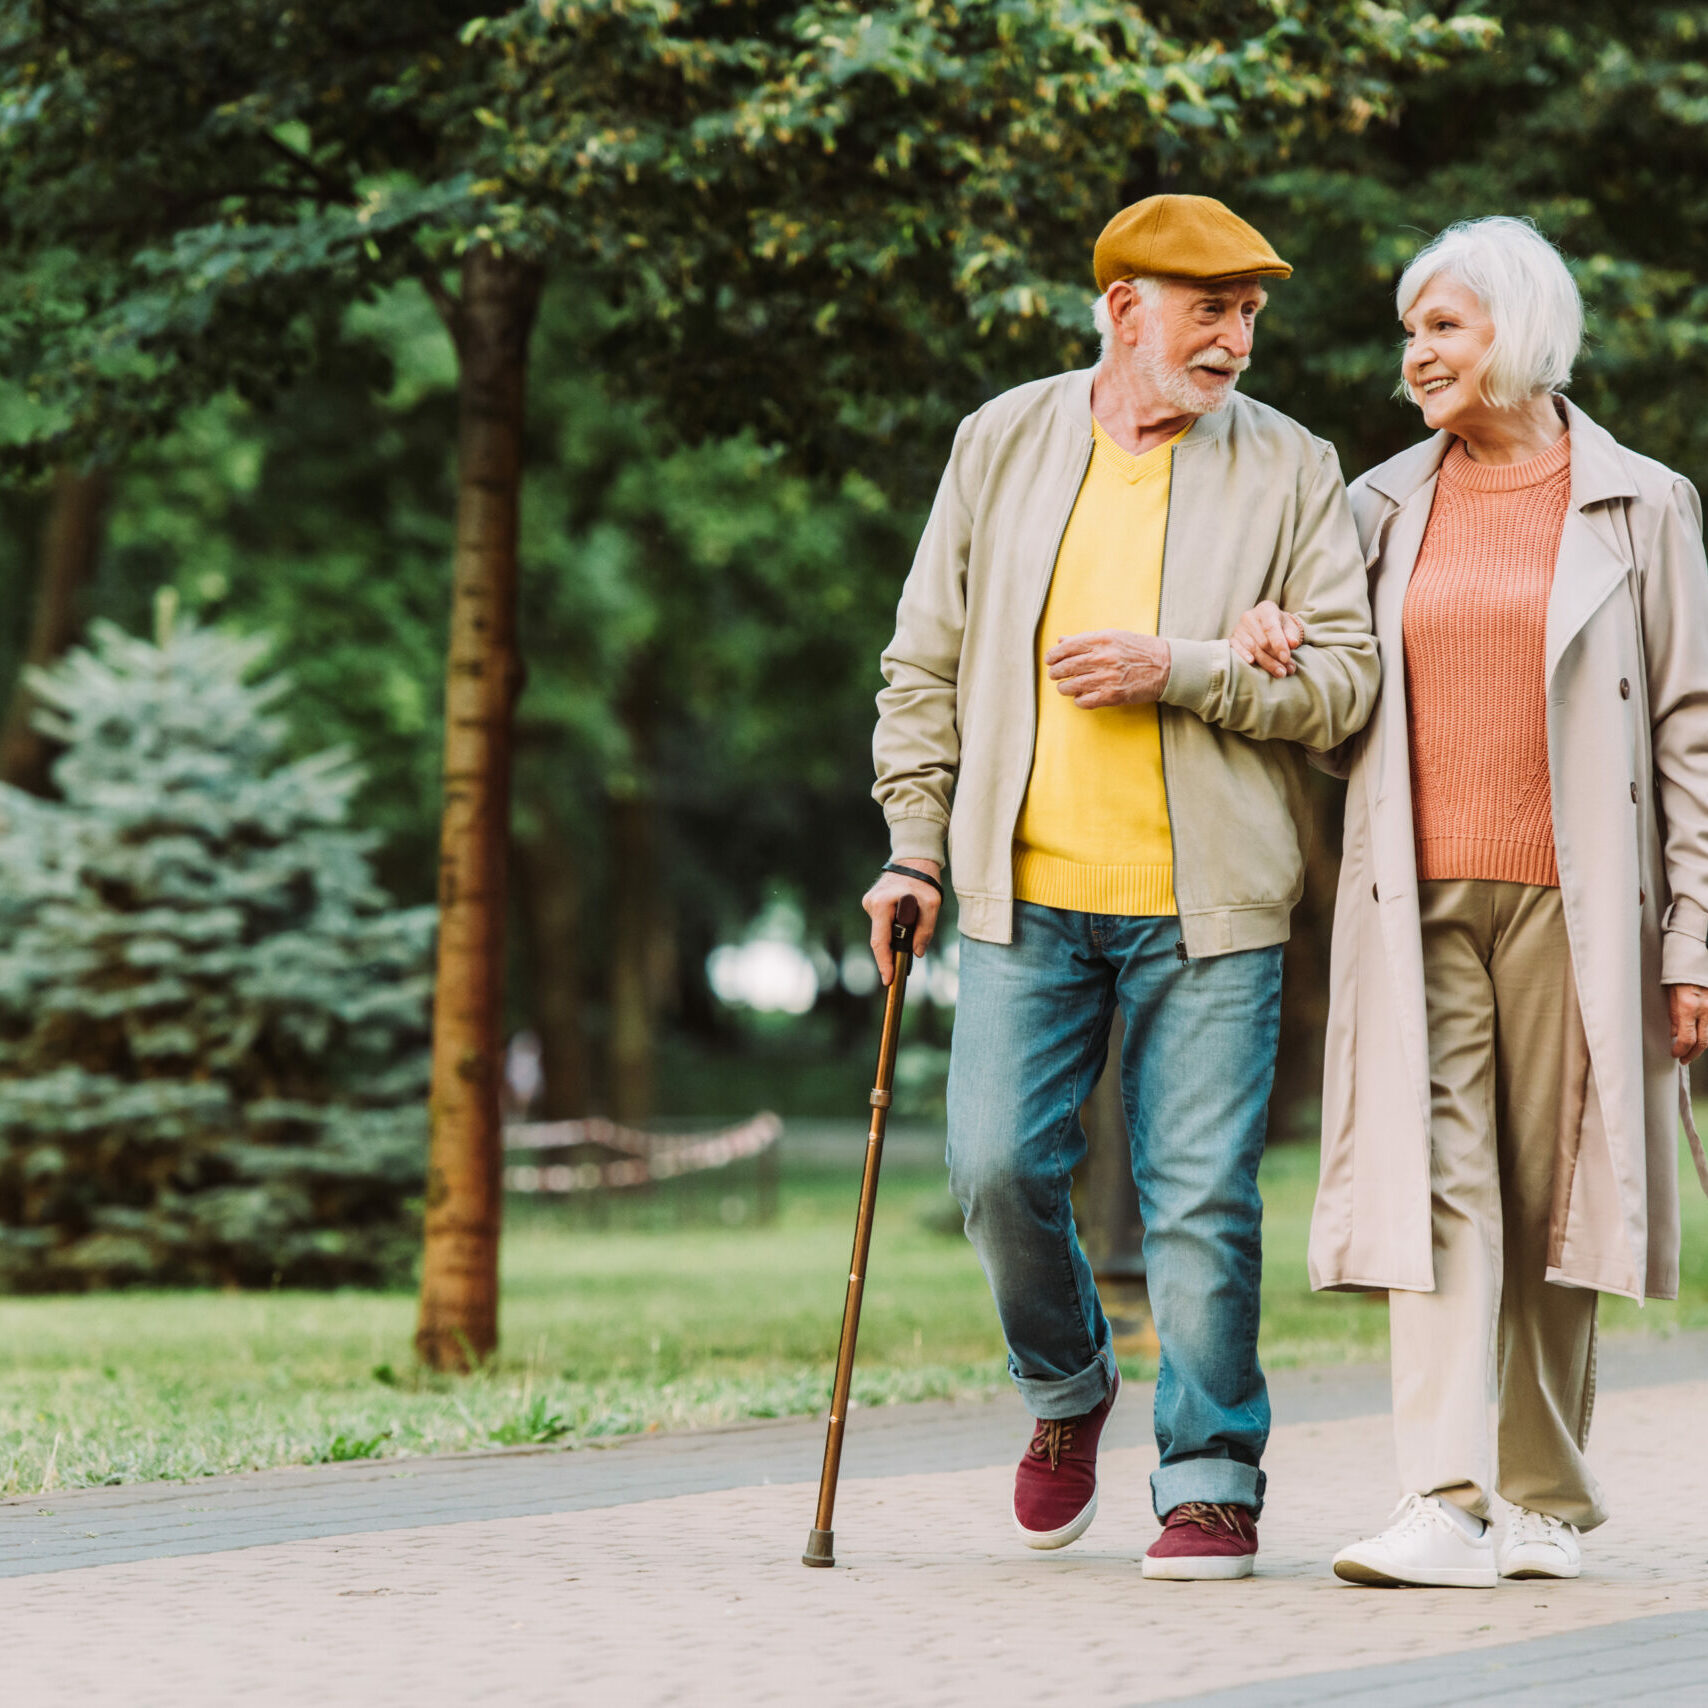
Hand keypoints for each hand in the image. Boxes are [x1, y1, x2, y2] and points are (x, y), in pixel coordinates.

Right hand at [862, 859, 941, 985]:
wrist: (914, 859)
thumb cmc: (923, 880)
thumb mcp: (932, 905)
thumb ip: (925, 930)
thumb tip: (916, 952)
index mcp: (882, 904)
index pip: (880, 941)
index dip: (884, 962)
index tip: (888, 979)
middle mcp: (871, 904)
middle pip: (879, 939)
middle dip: (891, 953)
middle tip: (902, 967)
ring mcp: (870, 903)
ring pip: (881, 931)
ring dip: (894, 938)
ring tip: (913, 930)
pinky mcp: (873, 903)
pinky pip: (882, 924)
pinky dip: (892, 929)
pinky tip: (905, 924)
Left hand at [1044, 630, 1169, 707]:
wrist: (1167, 666)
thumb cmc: (1139, 649)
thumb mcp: (1113, 637)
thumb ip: (1086, 639)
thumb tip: (1062, 640)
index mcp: (1102, 640)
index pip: (1067, 647)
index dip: (1054, 655)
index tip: (1049, 659)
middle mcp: (1103, 658)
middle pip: (1066, 667)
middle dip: (1055, 672)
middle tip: (1054, 674)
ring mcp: (1107, 678)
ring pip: (1072, 686)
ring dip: (1064, 687)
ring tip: (1065, 687)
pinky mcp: (1112, 695)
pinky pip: (1085, 701)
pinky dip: (1078, 700)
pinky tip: (1080, 697)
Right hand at [1229, 601, 1305, 677]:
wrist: (1266, 624)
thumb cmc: (1280, 626)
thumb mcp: (1289, 627)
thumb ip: (1291, 635)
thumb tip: (1293, 644)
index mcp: (1266, 609)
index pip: (1271, 628)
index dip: (1279, 644)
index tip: (1286, 658)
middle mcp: (1249, 617)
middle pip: (1262, 642)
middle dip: (1275, 658)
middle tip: (1287, 670)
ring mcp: (1239, 628)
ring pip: (1252, 648)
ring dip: (1266, 663)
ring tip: (1280, 672)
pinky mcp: (1232, 638)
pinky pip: (1237, 649)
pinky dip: (1244, 656)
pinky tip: (1252, 663)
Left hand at [1670, 984, 1707, 1064]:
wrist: (1693, 965)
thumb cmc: (1679, 977)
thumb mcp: (1670, 998)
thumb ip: (1674, 1018)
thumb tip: (1674, 1035)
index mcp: (1688, 1007)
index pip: (1687, 1039)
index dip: (1680, 1050)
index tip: (1675, 1054)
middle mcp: (1704, 1009)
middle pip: (1703, 1042)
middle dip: (1692, 1054)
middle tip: (1684, 1059)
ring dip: (1701, 1046)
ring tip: (1691, 1051)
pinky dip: (1706, 1034)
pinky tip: (1700, 1038)